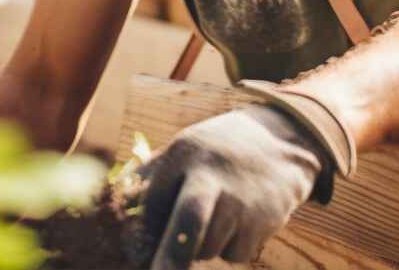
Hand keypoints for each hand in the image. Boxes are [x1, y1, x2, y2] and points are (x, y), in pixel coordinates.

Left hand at [128, 104, 325, 268]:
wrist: (285, 141)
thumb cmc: (219, 151)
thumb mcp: (185, 148)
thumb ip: (148, 175)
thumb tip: (113, 205)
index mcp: (183, 152)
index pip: (151, 200)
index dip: (145, 226)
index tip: (138, 244)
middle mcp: (212, 174)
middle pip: (188, 222)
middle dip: (171, 257)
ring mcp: (241, 199)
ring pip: (207, 248)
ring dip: (204, 245)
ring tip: (218, 215)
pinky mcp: (265, 220)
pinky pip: (234, 254)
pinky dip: (232, 246)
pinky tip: (242, 218)